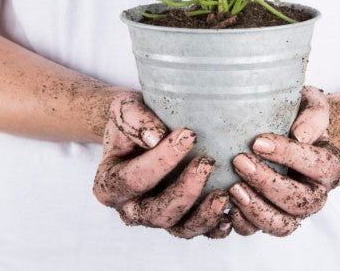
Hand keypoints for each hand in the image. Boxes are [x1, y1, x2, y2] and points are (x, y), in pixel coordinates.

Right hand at [93, 91, 230, 238]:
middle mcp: (130, 208)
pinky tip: (230, 212)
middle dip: (185, 190)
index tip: (189, 135)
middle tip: (206, 162)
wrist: (140, 129)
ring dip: (203, 215)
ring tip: (223, 194)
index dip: (162, 160)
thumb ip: (134, 119)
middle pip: (156, 213)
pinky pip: (198, 231)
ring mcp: (155, 217)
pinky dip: (215, 226)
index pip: (135, 179)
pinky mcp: (179, 220)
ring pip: (179, 230)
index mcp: (109, 184)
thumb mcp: (125, 109)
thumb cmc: (132, 119)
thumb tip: (155, 137)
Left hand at [229, 86, 339, 236]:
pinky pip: (258, 231)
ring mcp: (292, 210)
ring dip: (256, 208)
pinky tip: (226, 203)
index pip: (321, 167)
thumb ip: (314, 115)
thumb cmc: (299, 114)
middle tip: (239, 161)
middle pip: (300, 202)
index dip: (290, 157)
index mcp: (330, 166)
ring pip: (282, 225)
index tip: (258, 142)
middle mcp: (315, 193)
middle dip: (267, 183)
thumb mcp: (311, 104)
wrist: (288, 126)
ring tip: (233, 187)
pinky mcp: (269, 217)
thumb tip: (301, 135)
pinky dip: (241, 222)